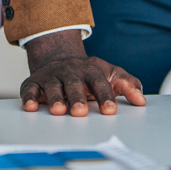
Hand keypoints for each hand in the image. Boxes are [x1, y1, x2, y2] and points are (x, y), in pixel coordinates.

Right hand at [20, 29, 144, 115]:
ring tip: (59, 111)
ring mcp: (51, 76)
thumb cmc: (88, 74)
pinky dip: (29, 97)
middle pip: (74, 84)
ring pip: (52, 86)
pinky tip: (31, 107)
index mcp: (90, 70)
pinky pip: (30, 88)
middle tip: (81, 112)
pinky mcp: (34, 82)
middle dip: (77, 97)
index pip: (99, 82)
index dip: (105, 96)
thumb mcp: (110, 74)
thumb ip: (127, 85)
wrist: (58, 57)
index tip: (110, 111)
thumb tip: (141, 100)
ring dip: (55, 98)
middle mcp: (70, 72)